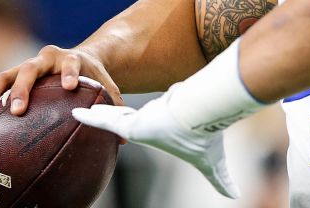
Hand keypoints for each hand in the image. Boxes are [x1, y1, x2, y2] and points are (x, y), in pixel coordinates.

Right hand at [0, 45, 122, 125]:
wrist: (78, 57)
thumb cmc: (92, 75)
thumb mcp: (105, 84)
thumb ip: (111, 105)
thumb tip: (121, 139)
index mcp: (69, 58)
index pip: (70, 62)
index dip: (69, 72)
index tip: (69, 86)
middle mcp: (44, 59)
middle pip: (28, 69)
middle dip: (21, 88)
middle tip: (17, 109)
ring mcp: (24, 67)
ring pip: (4, 78)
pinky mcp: (12, 78)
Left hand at [72, 88, 237, 197]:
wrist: (203, 119)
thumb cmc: (206, 138)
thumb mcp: (213, 165)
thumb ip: (221, 179)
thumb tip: (237, 196)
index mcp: (163, 127)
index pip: (142, 123)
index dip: (131, 121)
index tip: (123, 121)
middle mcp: (149, 119)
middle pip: (123, 116)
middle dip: (110, 114)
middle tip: (94, 113)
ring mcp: (139, 119)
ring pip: (111, 116)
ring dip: (95, 113)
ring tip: (76, 112)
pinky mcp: (131, 122)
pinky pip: (104, 120)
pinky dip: (89, 119)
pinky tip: (73, 115)